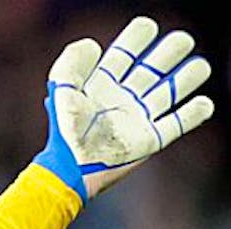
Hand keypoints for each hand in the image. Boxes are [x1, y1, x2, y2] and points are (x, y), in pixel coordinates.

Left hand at [34, 16, 213, 202]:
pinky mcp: (149, 140)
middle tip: (182, 40)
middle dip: (166, 55)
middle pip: (150, 71)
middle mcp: (121, 100)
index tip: (146, 27)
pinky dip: (192, 115)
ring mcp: (137, 119)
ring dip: (185, 79)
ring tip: (200, 66)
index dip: (134, 41)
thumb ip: (71, 63)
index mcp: (100, 86)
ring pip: (167, 93)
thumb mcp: (62, 91)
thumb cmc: (64, 130)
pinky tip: (204, 103)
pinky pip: (176, 125)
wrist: (72, 166)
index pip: (122, 57)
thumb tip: (93, 45)